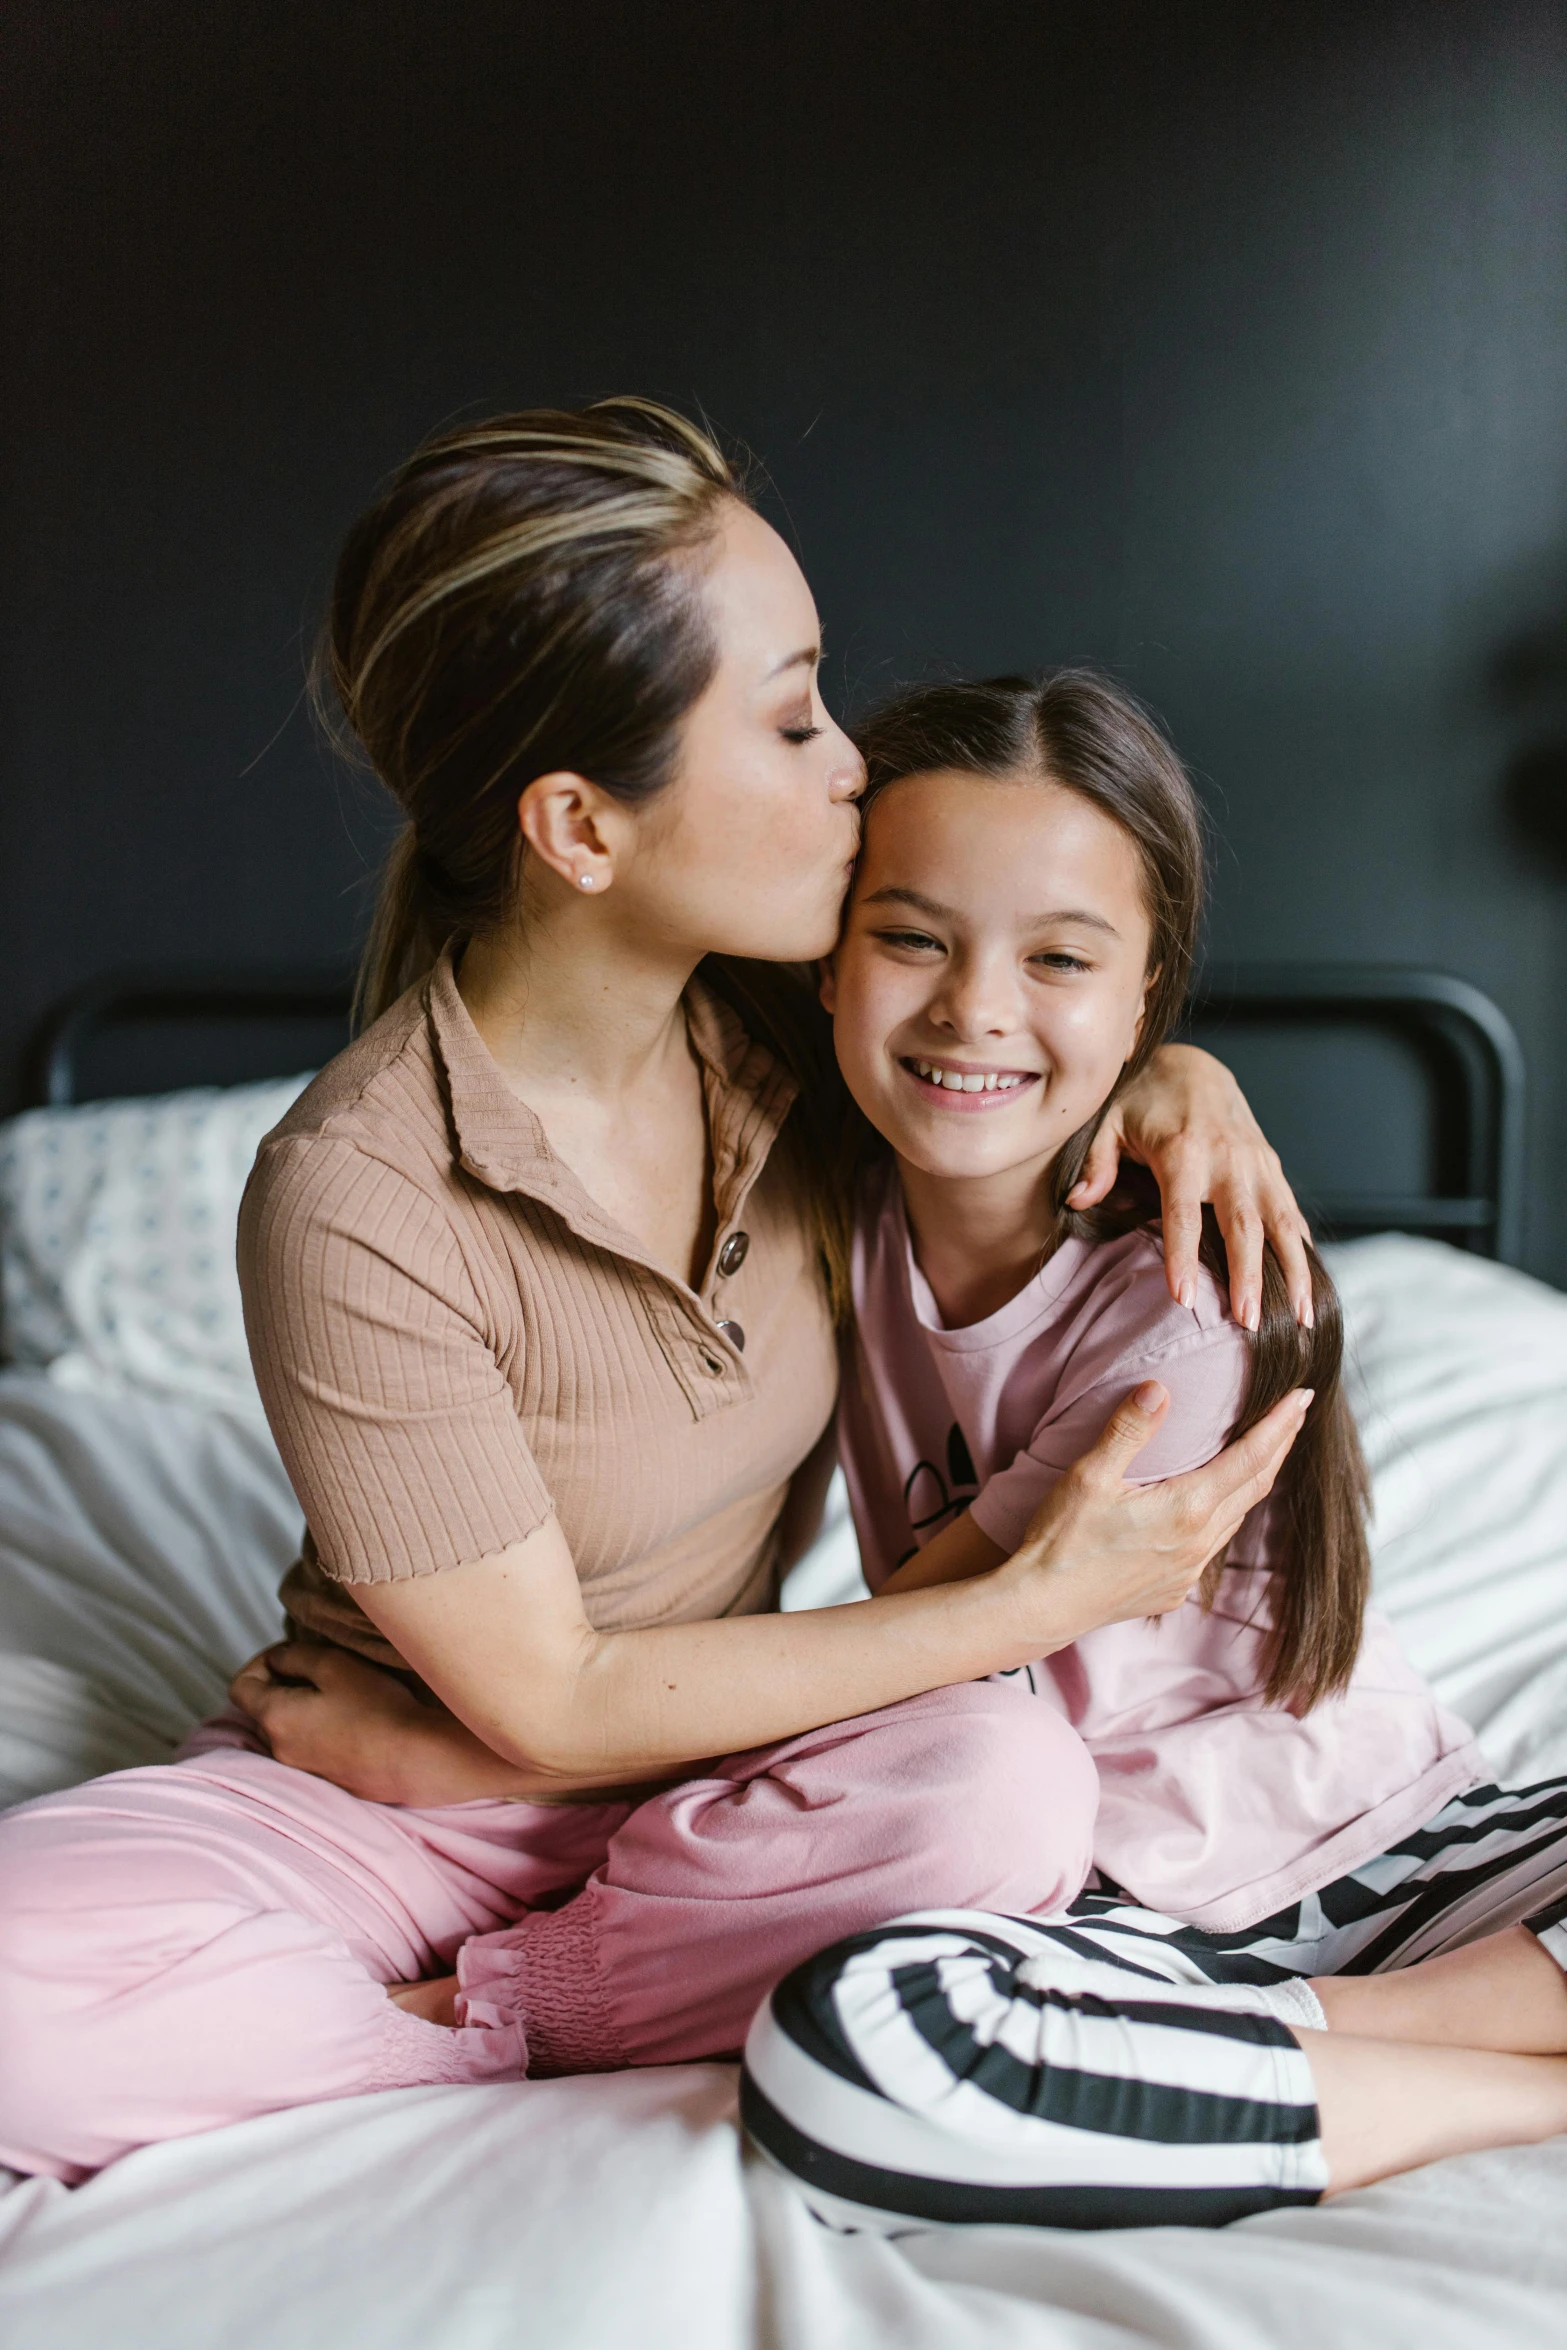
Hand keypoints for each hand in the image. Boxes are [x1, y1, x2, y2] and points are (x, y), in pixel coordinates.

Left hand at [228, 1640, 521, 1805]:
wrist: (415, 1759)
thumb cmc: (376, 1707)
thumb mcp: (333, 1665)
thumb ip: (294, 1657)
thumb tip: (276, 1660)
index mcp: (274, 1717)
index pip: (239, 1686)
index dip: (259, 1661)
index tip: (288, 1651)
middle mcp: (278, 1749)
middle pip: (262, 1708)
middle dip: (282, 1682)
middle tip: (318, 1666)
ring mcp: (301, 1769)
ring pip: (286, 1728)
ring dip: (301, 1706)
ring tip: (338, 1691)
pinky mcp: (325, 1780)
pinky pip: (308, 1747)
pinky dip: (318, 1728)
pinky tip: (351, 1718)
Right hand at [998, 1379, 1311, 1645]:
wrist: (1043, 1606)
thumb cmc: (1063, 1540)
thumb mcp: (1090, 1475)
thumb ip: (1129, 1429)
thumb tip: (1159, 1388)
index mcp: (1188, 1509)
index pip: (1251, 1458)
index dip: (1281, 1425)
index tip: (1303, 1397)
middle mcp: (1200, 1543)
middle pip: (1256, 1486)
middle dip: (1279, 1446)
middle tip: (1296, 1413)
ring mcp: (1189, 1571)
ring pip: (1237, 1518)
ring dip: (1255, 1481)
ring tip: (1264, 1453)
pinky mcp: (1173, 1590)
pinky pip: (1213, 1545)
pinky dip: (1226, 1514)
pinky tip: (1214, 1506)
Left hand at [1069, 1042, 1312, 1330]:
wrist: (1192, 1065)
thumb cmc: (1143, 1099)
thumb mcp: (1108, 1120)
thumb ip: (1096, 1163)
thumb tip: (1079, 1201)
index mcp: (1184, 1152)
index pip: (1182, 1214)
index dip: (1182, 1257)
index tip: (1183, 1298)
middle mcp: (1229, 1160)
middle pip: (1243, 1226)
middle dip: (1249, 1276)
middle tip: (1249, 1322)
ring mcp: (1257, 1164)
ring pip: (1282, 1223)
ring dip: (1295, 1272)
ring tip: (1302, 1318)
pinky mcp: (1272, 1168)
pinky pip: (1293, 1213)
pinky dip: (1304, 1250)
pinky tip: (1311, 1287)